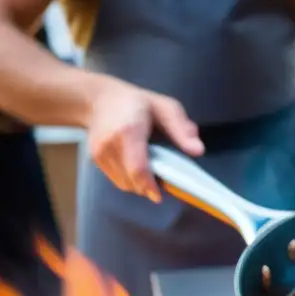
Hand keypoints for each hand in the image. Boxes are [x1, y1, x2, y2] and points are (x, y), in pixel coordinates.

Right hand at [87, 79, 203, 202]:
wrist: (98, 99)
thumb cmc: (137, 102)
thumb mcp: (165, 108)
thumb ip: (182, 129)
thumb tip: (198, 151)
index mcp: (128, 131)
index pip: (137, 167)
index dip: (149, 185)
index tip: (160, 196)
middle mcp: (109, 145)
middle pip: (130, 180)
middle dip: (149, 186)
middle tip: (164, 180)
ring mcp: (99, 153)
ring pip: (123, 183)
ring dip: (140, 184)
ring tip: (153, 172)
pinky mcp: (95, 159)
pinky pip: (116, 178)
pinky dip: (130, 179)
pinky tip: (139, 167)